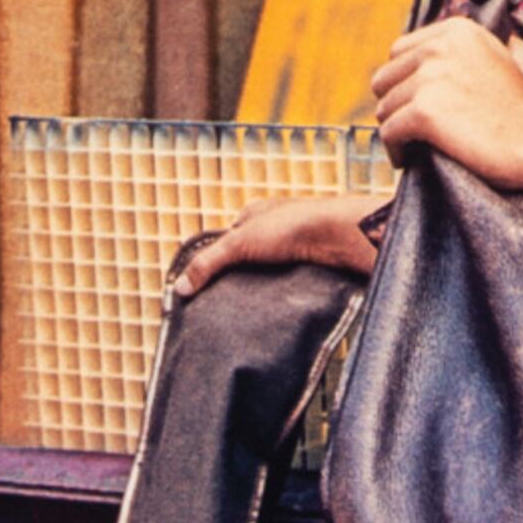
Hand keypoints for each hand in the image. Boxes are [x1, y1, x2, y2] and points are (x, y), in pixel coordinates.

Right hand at [175, 190, 386, 294]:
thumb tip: (180, 288)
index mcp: (257, 213)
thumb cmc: (293, 226)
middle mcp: (277, 226)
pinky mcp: (315, 262)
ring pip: (272, 272)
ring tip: (252, 310)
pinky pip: (292, 281)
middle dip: (241, 277)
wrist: (342, 235)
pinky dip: (284, 293)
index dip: (217, 262)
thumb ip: (208, 264)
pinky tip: (279, 306)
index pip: (229, 239)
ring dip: (264, 288)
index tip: (206, 288)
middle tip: (229, 303)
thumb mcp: (239, 244)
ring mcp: (298, 244)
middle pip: (250, 257)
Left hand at [367, 15, 522, 194]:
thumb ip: (507, 49)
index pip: (398, 51)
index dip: (402, 80)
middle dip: (394, 104)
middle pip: (384, 78)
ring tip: (413, 146)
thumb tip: (514, 42)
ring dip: (395, 130)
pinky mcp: (424, 111)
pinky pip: (389, 133)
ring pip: (384, 108)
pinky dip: (396, 150)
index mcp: (455, 31)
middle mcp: (439, 47)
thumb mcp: (518, 65)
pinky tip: (409, 160)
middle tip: (409, 129)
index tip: (414, 102)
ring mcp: (430, 78)